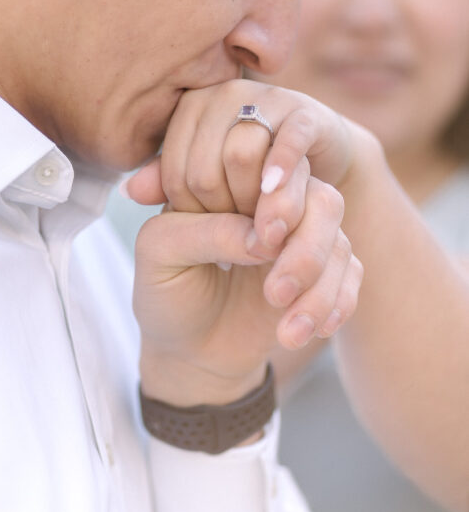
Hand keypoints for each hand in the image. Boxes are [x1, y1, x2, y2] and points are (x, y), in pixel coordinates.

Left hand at [128, 80, 363, 404]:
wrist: (189, 350)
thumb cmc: (167, 291)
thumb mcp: (161, 255)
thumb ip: (202, 231)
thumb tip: (258, 236)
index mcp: (230, 182)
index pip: (271, 161)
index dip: (277, 196)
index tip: (259, 242)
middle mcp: (272, 201)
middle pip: (318, 197)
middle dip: (304, 248)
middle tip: (273, 292)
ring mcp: (303, 234)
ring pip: (338, 238)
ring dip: (318, 286)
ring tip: (286, 333)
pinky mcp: (324, 271)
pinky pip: (352, 275)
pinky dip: (335, 306)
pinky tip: (303, 333)